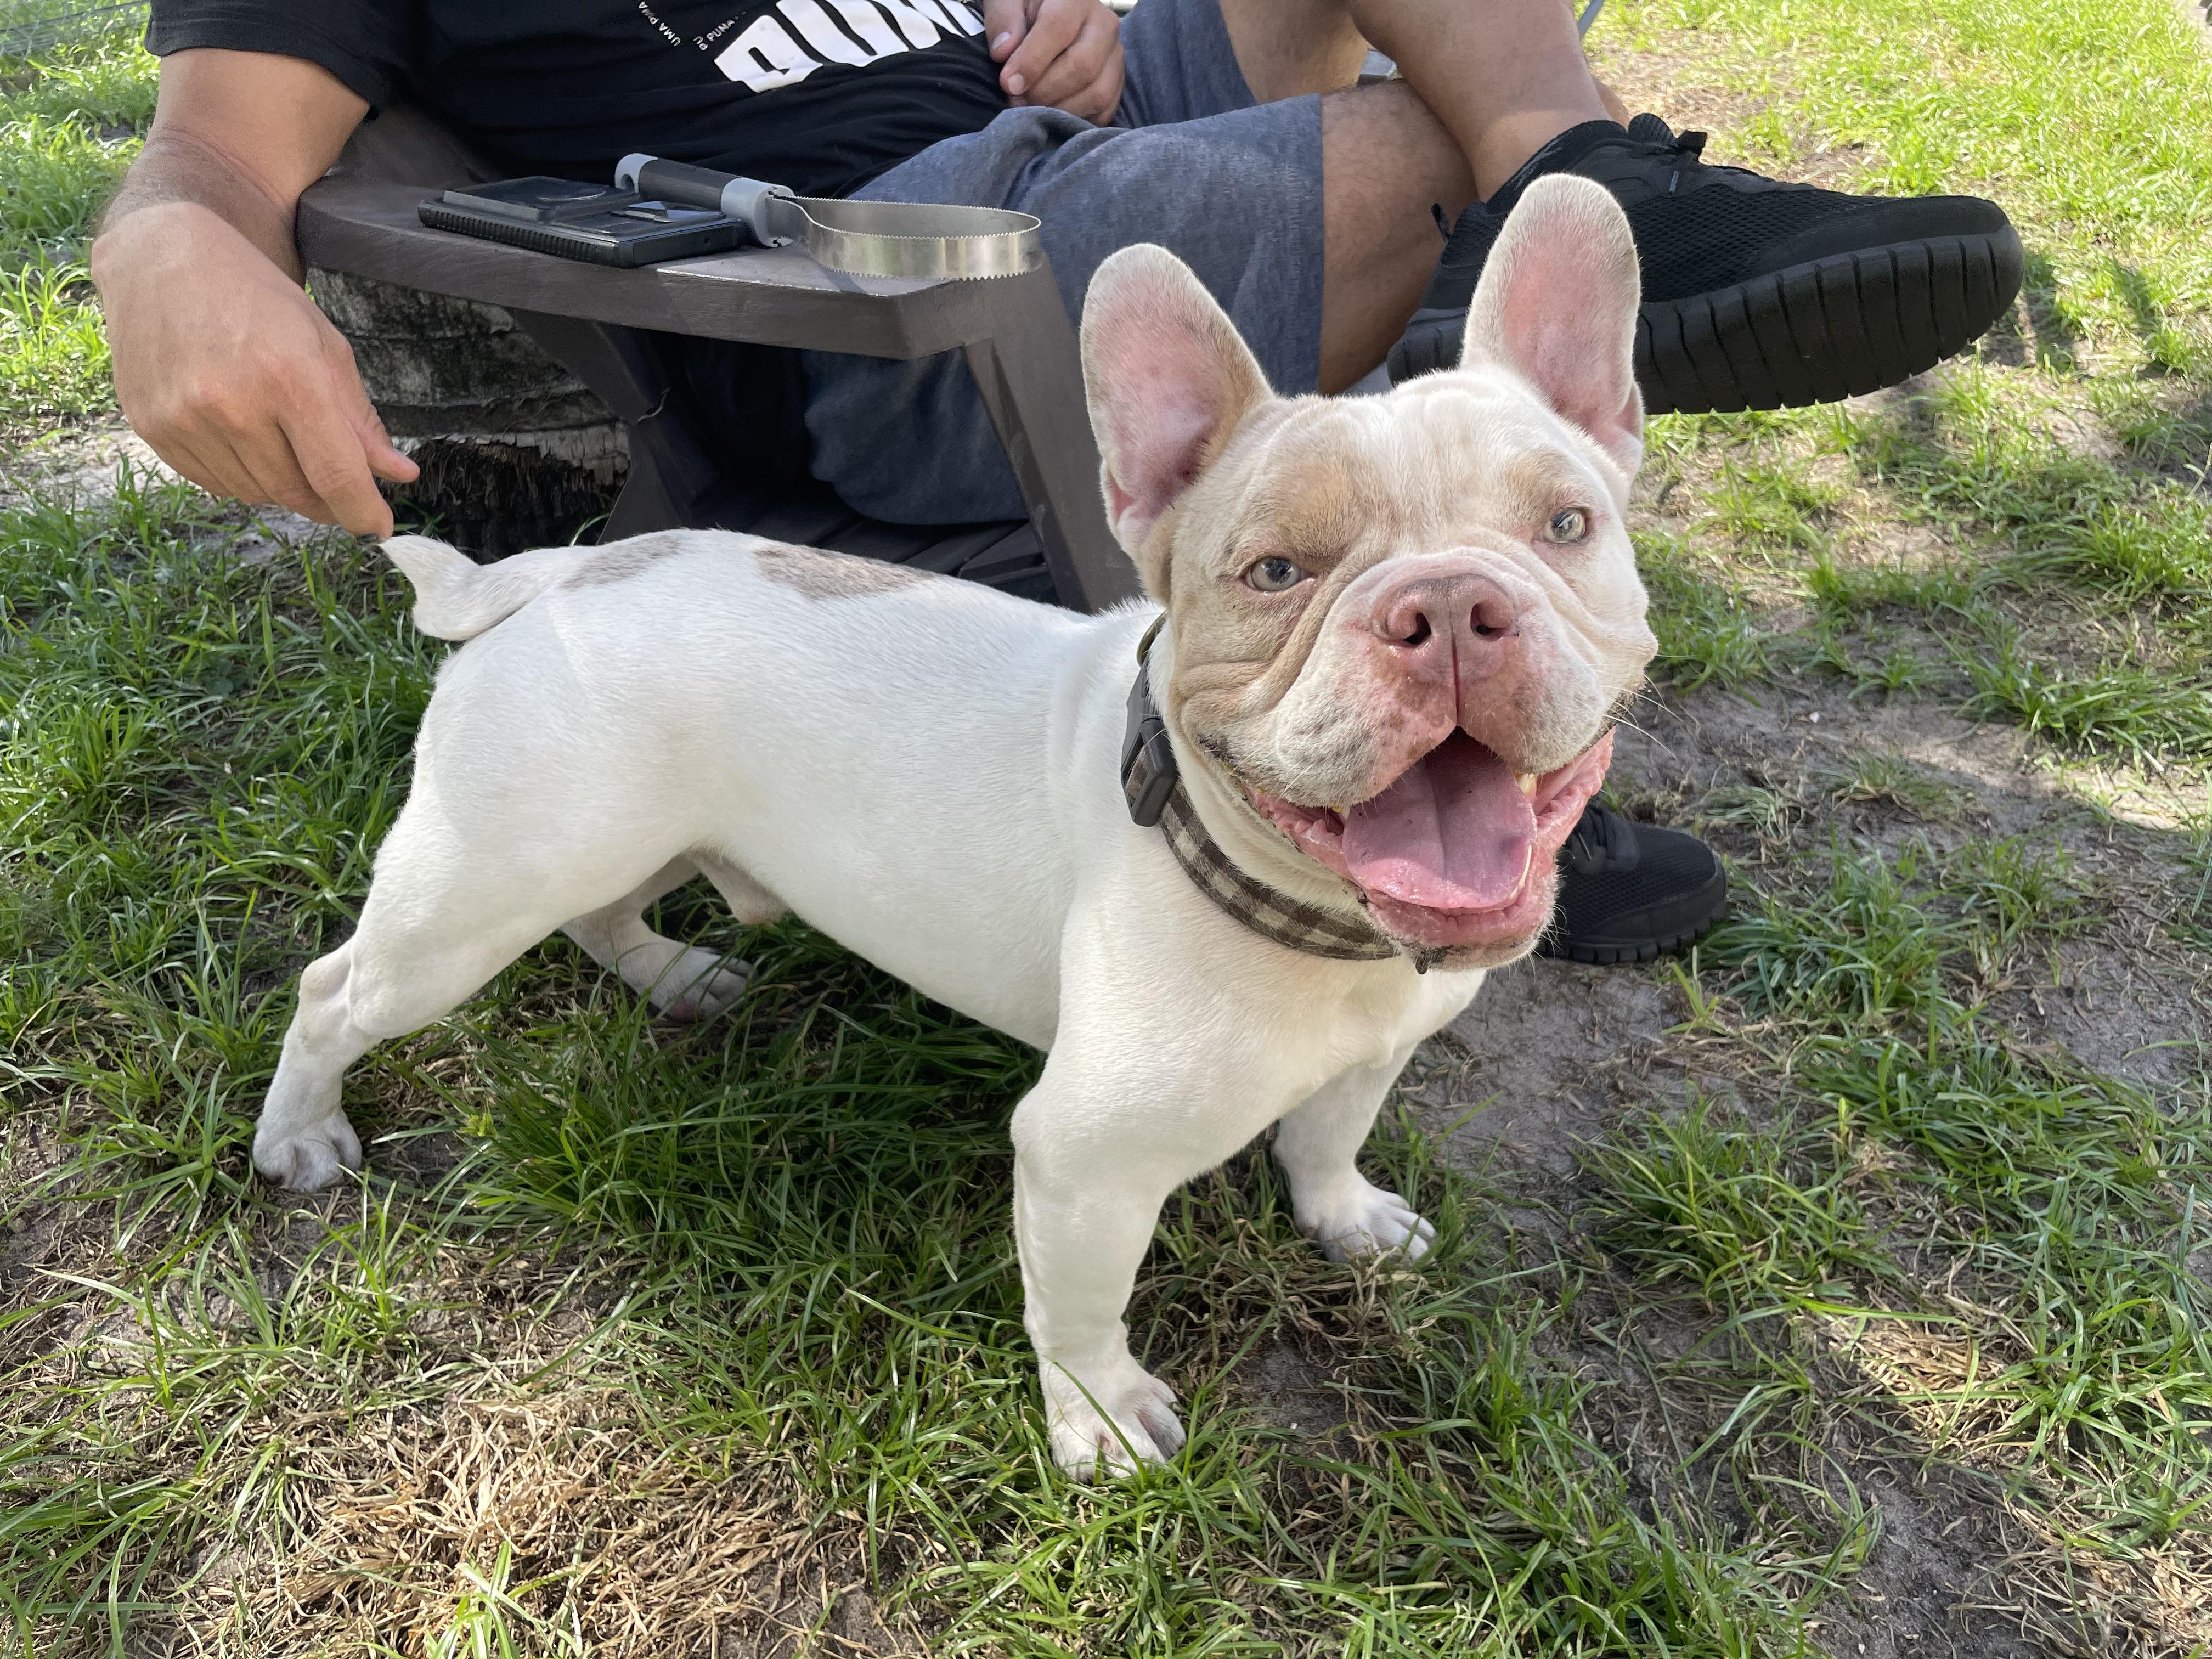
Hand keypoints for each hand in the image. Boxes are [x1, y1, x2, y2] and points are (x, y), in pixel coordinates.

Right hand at [93, 200, 416, 537]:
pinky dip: (241, 476)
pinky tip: (245, 439)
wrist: (164, 259)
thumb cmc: (257, 298)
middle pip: (296, 491)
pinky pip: (214, 483)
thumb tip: (400, 476)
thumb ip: (360, 420)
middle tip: (340, 490)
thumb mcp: (325, 347)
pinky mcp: (152, 428)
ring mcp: (185, 419)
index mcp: (288, 377)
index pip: (336, 476)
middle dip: (327, 501)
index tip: (379, 527)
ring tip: (285, 444)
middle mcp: (232, 404)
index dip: (363, 512)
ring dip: (283, 486)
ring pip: (256, 493)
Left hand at [983, 0, 1123, 124]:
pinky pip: (1104, 112)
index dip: (1032, 61)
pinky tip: (1052, 115)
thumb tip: (1004, 51)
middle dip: (1045, 91)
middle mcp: (1104, 24)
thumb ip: (1003, 20)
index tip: (1009, 83)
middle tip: (1016, 100)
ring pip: (1098, 93)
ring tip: (1032, 109)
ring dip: (1060, 110)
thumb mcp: (1007, 3)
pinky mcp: (1117, 83)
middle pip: (1083, 66)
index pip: (1058, 29)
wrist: (1051, 21)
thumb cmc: (1026, 12)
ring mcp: (1115, 56)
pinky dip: (1076, 120)